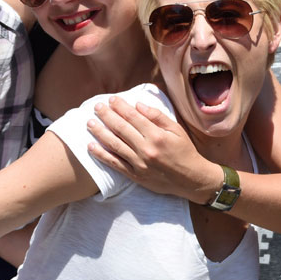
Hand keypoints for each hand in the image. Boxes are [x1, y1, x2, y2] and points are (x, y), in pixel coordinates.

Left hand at [86, 97, 214, 201]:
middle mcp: (146, 149)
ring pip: (114, 145)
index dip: (120, 107)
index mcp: (157, 136)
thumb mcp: (176, 130)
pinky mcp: (135, 175)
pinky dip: (101, 155)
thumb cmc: (185, 151)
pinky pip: (115, 163)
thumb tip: (138, 105)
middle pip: (121, 129)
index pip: (133, 117)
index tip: (111, 99)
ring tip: (90, 123)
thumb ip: (157, 116)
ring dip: (100, 133)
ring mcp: (139, 163)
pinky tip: (91, 146)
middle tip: (96, 107)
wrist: (190, 179)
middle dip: (106, 116)